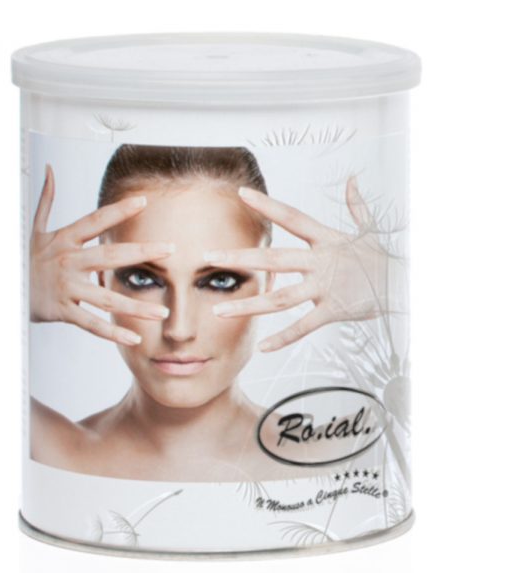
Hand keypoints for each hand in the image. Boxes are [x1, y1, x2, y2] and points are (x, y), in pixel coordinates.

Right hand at [30, 164, 174, 345]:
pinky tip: (134, 337)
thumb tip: (50, 170)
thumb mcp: (35, 230)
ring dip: (136, 306)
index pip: (95, 221)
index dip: (119, 210)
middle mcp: (68, 262)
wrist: (4, 290)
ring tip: (162, 311)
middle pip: (109, 256)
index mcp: (65, 240)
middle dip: (142, 253)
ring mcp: (67, 288)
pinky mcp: (63, 311)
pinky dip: (113, 332)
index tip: (143, 202)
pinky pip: (92, 323)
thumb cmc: (26, 260)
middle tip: (170, 250)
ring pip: (106, 298)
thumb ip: (46, 201)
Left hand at [203, 177, 397, 351]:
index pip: (291, 217)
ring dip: (248, 305)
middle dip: (240, 259)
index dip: (267, 205)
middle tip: (209, 258)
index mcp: (326, 239)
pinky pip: (303, 326)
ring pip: (280, 298)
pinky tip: (263, 347)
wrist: (407, 284)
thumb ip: (356, 206)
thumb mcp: (369, 230)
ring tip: (218, 311)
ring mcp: (326, 288)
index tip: (242, 194)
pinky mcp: (334, 311)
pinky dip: (283, 338)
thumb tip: (353, 181)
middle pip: (275, 260)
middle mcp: (321, 262)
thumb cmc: (382, 258)